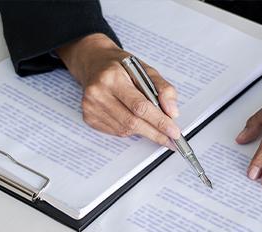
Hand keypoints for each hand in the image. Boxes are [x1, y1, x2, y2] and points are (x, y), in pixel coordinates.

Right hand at [56, 33, 180, 147]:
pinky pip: (116, 132)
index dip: (159, 121)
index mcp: (112, 77)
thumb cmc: (121, 67)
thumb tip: (172, 112)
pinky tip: (135, 121)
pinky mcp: (88, 117)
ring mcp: (90, 106)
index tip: (173, 132)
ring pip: (125, 129)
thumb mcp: (146, 70)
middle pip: (132, 121)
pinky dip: (130, 130)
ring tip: (156, 128)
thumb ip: (163, 89)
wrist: (94, 63)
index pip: (139, 106)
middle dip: (155, 132)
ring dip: (144, 132)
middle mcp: (98, 92)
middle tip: (171, 138)